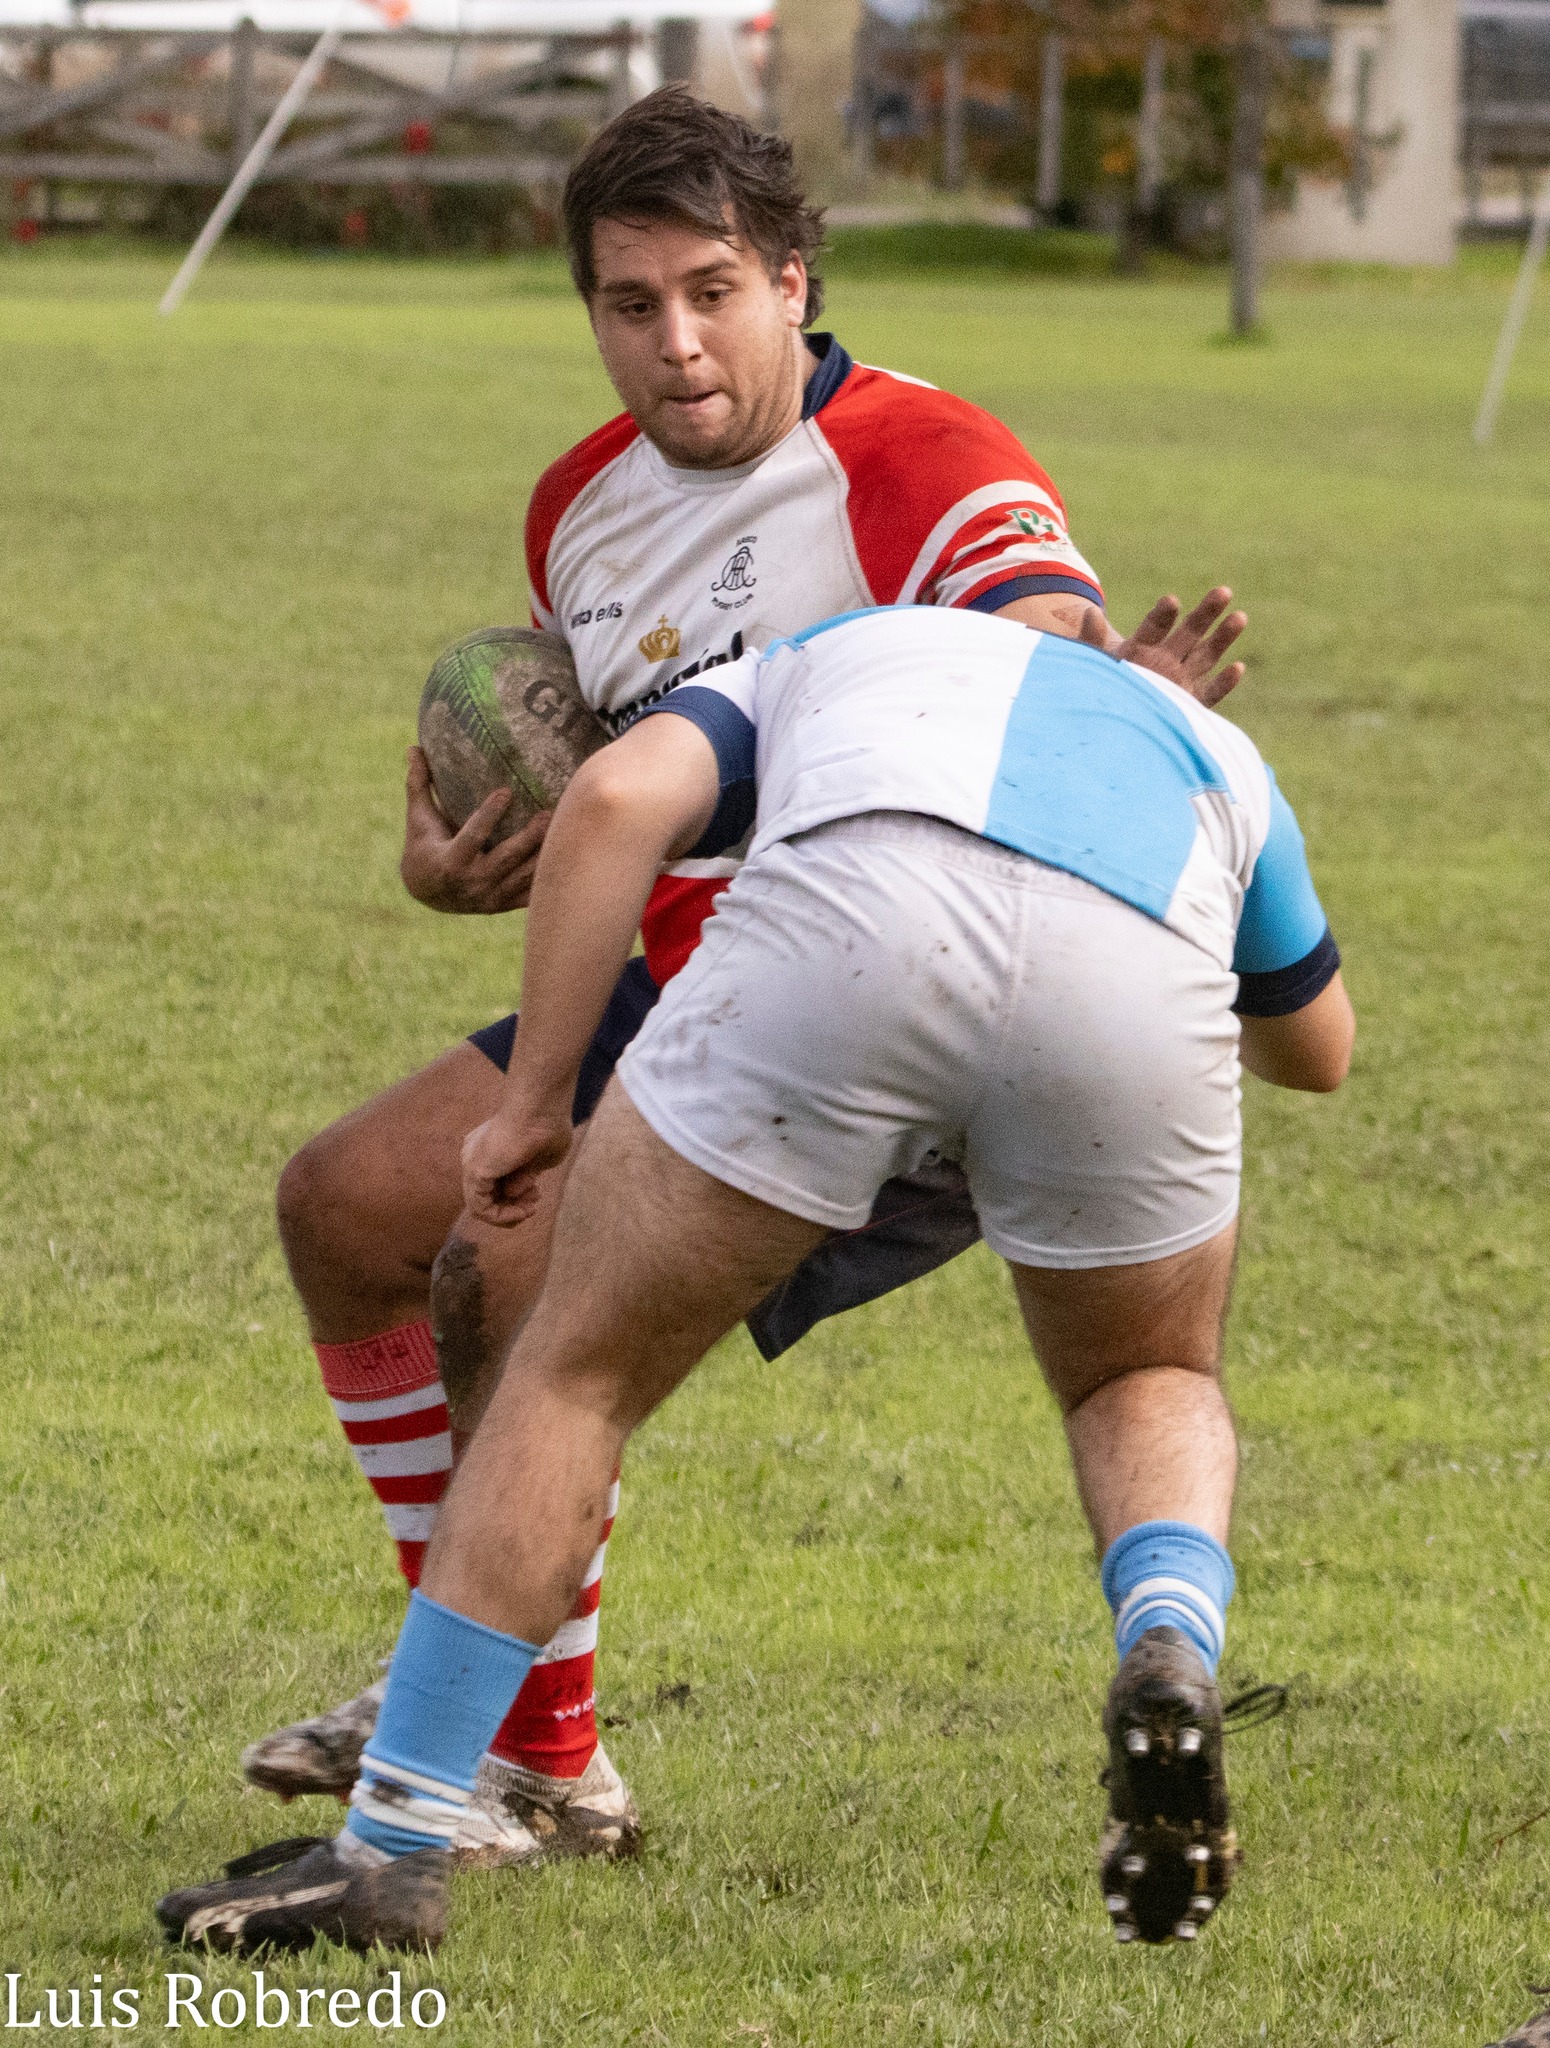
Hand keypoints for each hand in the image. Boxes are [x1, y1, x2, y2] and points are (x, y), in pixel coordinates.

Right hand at [400, 747, 552, 913]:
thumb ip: (419, 784)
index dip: (489, 815)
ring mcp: (490, 897)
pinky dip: (550, 879)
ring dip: (545, 856)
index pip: (472, 836)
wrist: (427, 893)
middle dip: (528, 838)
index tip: (505, 790)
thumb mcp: (419, 818)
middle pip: (506, 859)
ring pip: (524, 877)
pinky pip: (531, 894)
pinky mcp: (503, 904)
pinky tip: (569, 857)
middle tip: (548, 814)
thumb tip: (413, 747)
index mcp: (450, 861)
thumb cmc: (423, 846)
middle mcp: (472, 883)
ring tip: (566, 829)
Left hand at [461, 1096, 572, 1226]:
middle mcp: (475, 1154)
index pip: (495, 1182)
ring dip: (509, 1213)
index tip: (537, 1194)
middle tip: (535, 1201)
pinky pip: (480, 1208)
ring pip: (482, 1204)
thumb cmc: (547, 1126)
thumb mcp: (541, 1158)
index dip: (517, 1195)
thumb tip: (516, 1190)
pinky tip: (521, 1211)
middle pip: (488, 1194)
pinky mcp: (475, 1171)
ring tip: (530, 1208)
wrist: (540, 1109)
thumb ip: (527, 1175)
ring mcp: (472, 1163)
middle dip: (514, 1204)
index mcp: (490, 1147)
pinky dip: (501, 1216)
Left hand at [1083, 586, 1246, 707]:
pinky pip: (1209, 693)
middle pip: (1190, 632)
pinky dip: (1223, 683)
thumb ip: (1093, 640)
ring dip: (1222, 638)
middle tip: (1224, 591)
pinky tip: (1238, 668)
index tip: (1171, 601)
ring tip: (1240, 617)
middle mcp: (1166, 659)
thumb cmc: (1099, 686)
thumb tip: (1090, 613)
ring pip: (1206, 656)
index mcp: (1143, 646)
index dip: (1163, 615)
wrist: (1108, 718)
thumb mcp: (1092, 662)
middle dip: (1206, 613)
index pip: (1155, 625)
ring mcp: (1179, 680)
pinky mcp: (1189, 704)